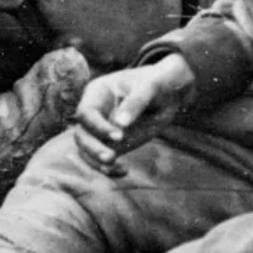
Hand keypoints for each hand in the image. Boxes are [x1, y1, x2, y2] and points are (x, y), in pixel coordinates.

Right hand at [72, 56, 195, 175]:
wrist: (170, 91)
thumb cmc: (158, 82)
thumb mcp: (151, 87)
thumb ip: (135, 102)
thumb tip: (120, 124)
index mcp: (98, 92)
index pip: (86, 113)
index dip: (98, 126)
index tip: (119, 136)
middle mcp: (95, 111)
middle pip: (81, 133)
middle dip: (93, 148)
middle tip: (111, 157)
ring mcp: (102, 129)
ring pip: (87, 150)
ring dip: (98, 162)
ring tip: (119, 167)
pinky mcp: (112, 143)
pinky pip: (102, 159)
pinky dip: (109, 169)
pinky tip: (124, 171)